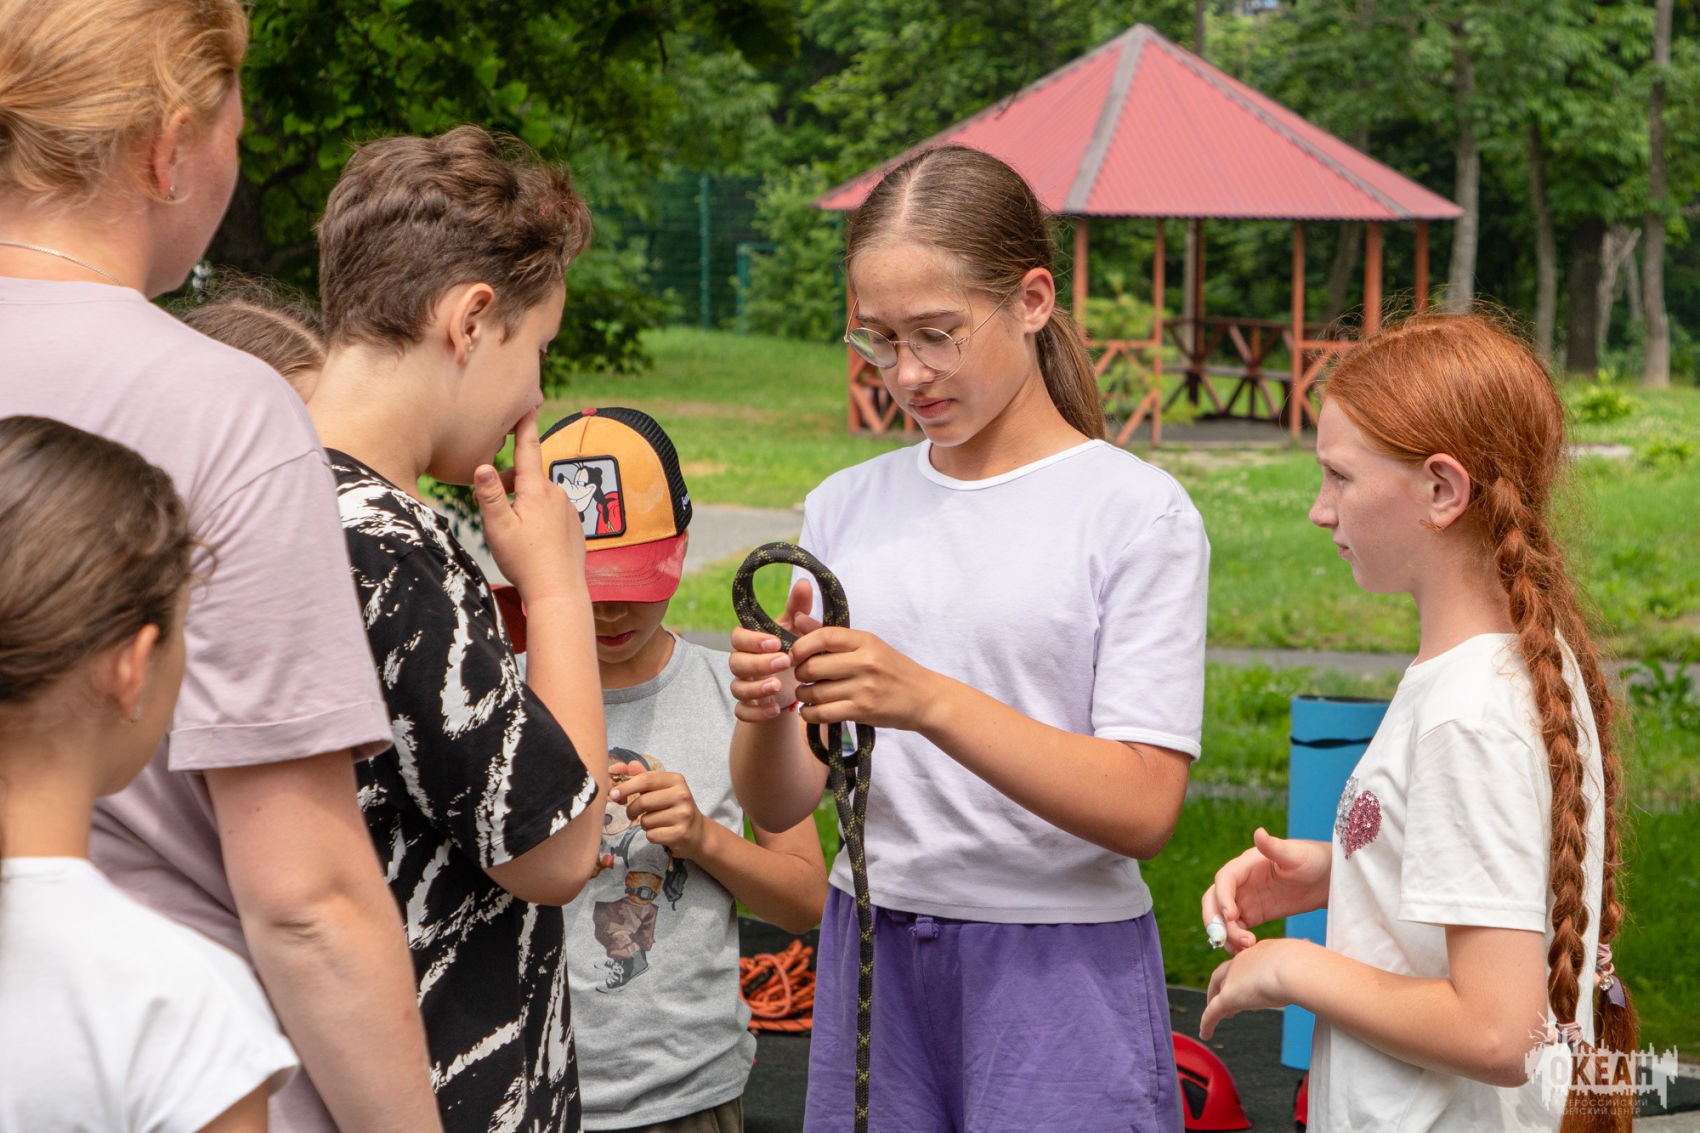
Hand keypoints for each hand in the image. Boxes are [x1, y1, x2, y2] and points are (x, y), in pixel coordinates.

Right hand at [474, 410, 585, 603]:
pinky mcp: (575, 524)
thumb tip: (483, 465)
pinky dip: (539, 518)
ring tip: (514, 531)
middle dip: (509, 484)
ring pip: (541, 496)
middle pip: (529, 477)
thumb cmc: (525, 561)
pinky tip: (533, 541)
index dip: (525, 426)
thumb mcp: (499, 527)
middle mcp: (557, 494)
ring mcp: (569, 509)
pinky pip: (553, 512)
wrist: (559, 591)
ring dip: (524, 503)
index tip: (527, 404)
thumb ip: (490, 494)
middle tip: (491, 509)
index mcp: (536, 490)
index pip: (528, 449)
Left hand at [609, 763, 708, 860]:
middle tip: (632, 813)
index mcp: (676, 780)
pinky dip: (651, 835)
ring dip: (644, 823)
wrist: (696, 831)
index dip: (626, 786)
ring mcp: (683, 815)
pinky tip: (661, 832)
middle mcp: (682, 795)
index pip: (646, 779)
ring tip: (655, 822)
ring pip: (646, 820)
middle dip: (632, 809)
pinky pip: (651, 835)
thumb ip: (645, 777)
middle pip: (643, 801)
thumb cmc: (674, 807)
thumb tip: (630, 765)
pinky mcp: (680, 833)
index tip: (613, 793)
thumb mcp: (663, 789)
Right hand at [728, 579, 820, 721]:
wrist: (792, 683)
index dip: (753, 640)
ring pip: (737, 688)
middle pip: (736, 662)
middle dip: (759, 664)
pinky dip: (755, 712)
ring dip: (756, 689)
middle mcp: (741, 662)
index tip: (776, 642)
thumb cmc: (790, 648)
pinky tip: (774, 710)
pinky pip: (742, 712)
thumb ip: (798, 607)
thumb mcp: (796, 628)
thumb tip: (804, 582)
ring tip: (778, 687)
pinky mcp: (747, 706)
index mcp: (749, 641)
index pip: (738, 637)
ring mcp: (743, 685)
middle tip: (784, 663)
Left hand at [788, 624, 935, 730]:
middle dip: (800, 673)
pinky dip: (809, 713)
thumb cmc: (892, 669)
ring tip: (806, 693)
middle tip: (801, 676)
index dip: (801, 645)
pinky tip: (810, 710)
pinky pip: (822, 713)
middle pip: (814, 666)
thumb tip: (797, 618)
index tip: (794, 654)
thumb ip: (831, 634)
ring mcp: (864, 688)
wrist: (924, 698)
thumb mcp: (868, 646)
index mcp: (865, 641)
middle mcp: (865, 662)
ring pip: (815, 692)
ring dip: (803, 695)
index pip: (824, 636)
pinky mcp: (862, 711)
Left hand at [1199, 938, 1310, 1039]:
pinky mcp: (1228, 997)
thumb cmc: (1308, 965)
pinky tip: (1205, 1033)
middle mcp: (1244, 960)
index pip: (1249, 962)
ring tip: (1222, 1016)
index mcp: (1263, 951)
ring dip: (1217, 1004)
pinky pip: (1212, 1012)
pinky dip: (1207, 1022)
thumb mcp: (1309, 964)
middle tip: (1226, 998)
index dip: (1247, 973)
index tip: (1250, 983)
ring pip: (1219, 992)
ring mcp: (1234, 978)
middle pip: (1226, 973)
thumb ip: (1310, 967)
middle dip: (1225, 986)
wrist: (1294, 967)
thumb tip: (1324, 965)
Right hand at [1201, 827, 1331, 953]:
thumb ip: (1275, 847)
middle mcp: (1241, 881)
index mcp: (1246, 864)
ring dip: (1226, 934)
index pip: (1224, 880)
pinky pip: (1237, 929)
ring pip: (1223, 918)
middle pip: (1214, 900)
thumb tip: (1258, 832)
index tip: (1232, 916)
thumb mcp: (1296, 855)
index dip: (1223, 897)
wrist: (1329, 878)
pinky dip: (1236, 941)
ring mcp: (1246, 899)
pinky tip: (1249, 952)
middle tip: (1227, 939)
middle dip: (1214, 920)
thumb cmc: (1314, 859)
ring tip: (1247, 948)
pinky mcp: (1255, 914)